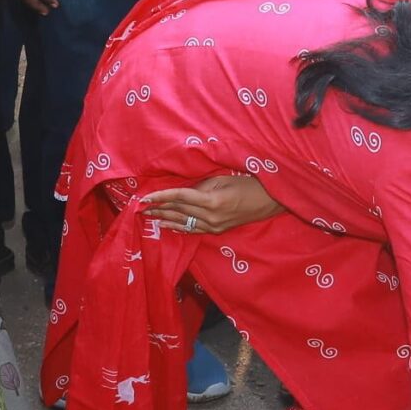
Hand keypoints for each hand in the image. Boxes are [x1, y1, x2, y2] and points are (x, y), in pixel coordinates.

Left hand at [141, 172, 282, 234]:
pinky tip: (167, 225)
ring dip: (165, 218)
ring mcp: (214, 226)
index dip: (161, 197)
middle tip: (140, 207)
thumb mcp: (223, 179)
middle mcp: (211, 216)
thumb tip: (183, 192)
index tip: (145, 197)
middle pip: (178, 211)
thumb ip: (201, 186)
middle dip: (158, 208)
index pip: (179, 197)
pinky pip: (193, 229)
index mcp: (212, 200)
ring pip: (183, 222)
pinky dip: (178, 226)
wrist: (270, 200)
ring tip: (148, 216)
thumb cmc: (249, 183)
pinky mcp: (217, 230)